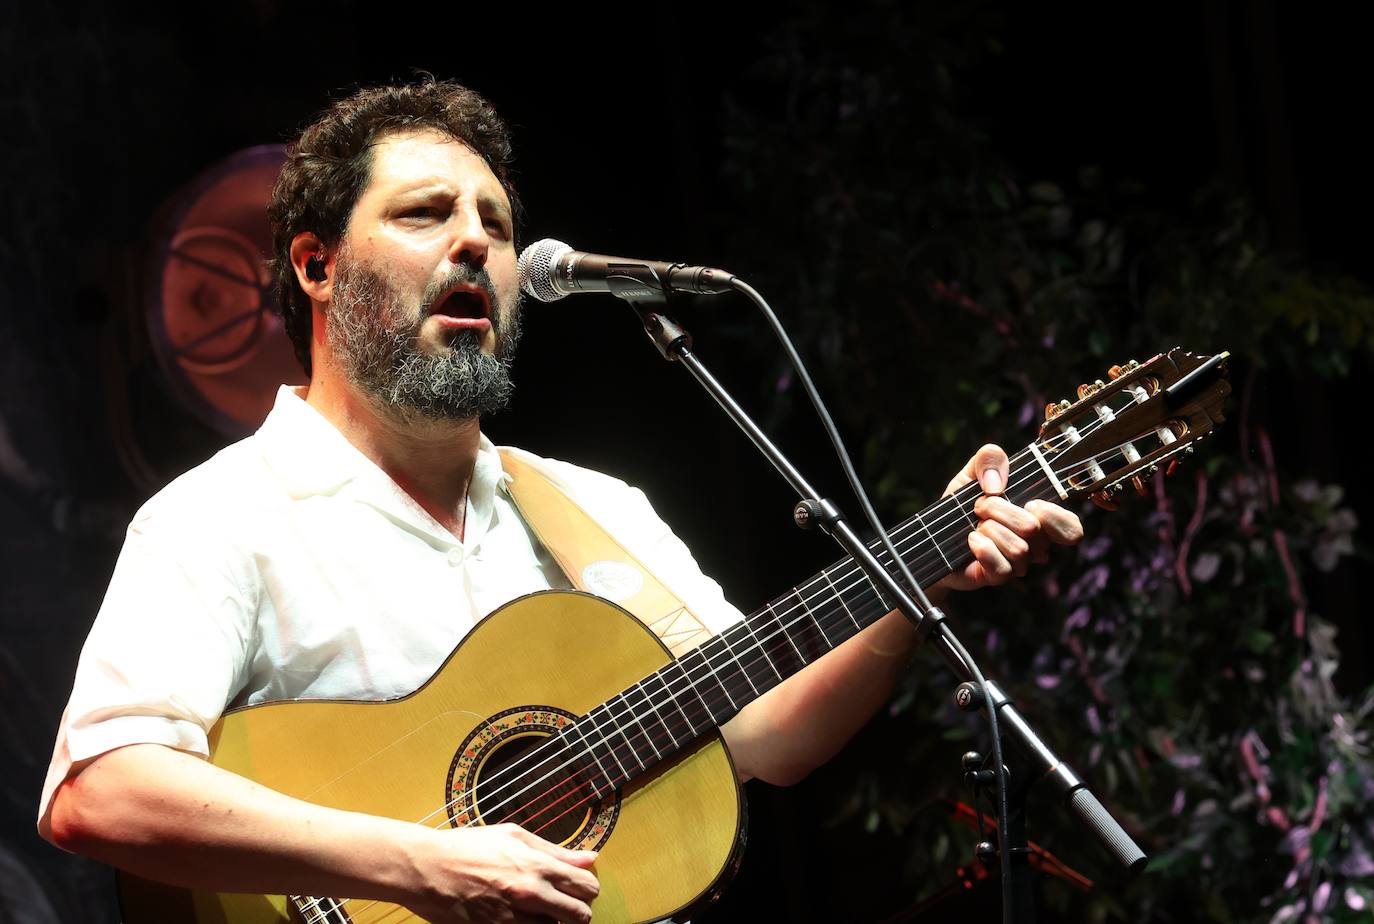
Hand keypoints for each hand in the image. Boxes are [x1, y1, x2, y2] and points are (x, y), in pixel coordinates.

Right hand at [402, 822, 598, 922]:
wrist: (427, 868)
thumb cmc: (468, 846)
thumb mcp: (514, 836)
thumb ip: (555, 850)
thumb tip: (590, 858)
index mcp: (538, 866)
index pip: (587, 887)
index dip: (587, 888)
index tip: (579, 886)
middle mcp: (531, 894)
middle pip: (580, 916)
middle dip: (578, 910)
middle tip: (564, 903)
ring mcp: (513, 919)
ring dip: (553, 921)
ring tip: (538, 908)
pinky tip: (522, 918)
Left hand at [938, 443, 1082, 590]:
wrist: (934, 538)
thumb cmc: (961, 507)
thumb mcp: (971, 473)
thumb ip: (989, 458)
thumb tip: (996, 484)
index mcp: (1038, 519)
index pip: (1071, 529)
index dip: (1053, 515)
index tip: (1028, 502)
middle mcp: (1034, 545)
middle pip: (1035, 530)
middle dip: (1002, 511)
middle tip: (980, 507)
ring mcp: (1018, 564)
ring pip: (1019, 549)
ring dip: (989, 530)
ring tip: (975, 525)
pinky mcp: (997, 578)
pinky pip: (1002, 568)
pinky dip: (982, 548)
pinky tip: (971, 541)